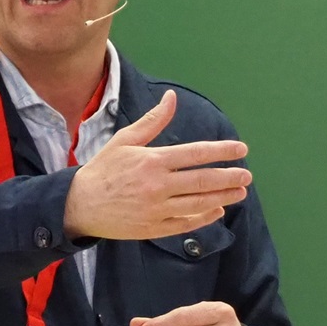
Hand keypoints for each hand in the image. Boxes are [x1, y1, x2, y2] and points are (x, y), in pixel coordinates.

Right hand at [62, 92, 251, 240]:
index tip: (241, 149)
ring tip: (240, 192)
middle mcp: (157, 185)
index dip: (222, 151)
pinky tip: (217, 210)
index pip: (195, 154)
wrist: (79, 205)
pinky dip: (204, 217)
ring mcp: (156, 209)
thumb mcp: (125, 140)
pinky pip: (186, 223)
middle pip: (202, 181)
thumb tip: (171, 97)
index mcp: (152, 161)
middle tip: (247, 175)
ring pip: (198, 203)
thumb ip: (152, 120)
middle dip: (229, 177)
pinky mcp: (153, 228)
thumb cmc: (103, 169)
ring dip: (223, 197)